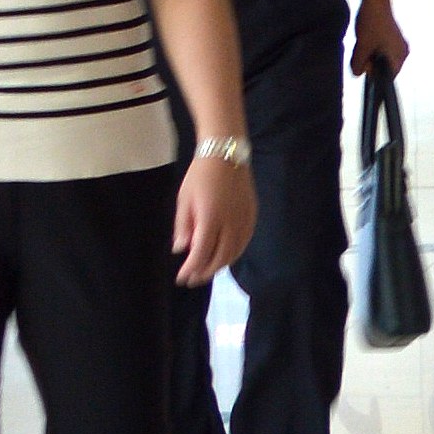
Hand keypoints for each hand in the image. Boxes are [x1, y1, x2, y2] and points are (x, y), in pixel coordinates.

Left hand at [173, 153, 256, 288]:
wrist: (225, 153)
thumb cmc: (200, 175)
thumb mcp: (184, 199)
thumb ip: (183, 226)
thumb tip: (181, 249)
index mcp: (210, 218)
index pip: (201, 253)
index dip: (191, 269)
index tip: (182, 278)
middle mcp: (230, 222)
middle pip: (220, 257)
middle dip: (205, 271)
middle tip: (193, 280)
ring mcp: (244, 219)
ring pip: (235, 251)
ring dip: (221, 265)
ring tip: (207, 270)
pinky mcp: (252, 214)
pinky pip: (245, 240)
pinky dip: (235, 253)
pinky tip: (226, 256)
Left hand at [353, 0, 413, 80]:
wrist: (375, 0)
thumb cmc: (372, 22)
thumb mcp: (362, 47)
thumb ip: (358, 64)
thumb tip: (357, 74)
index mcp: (399, 57)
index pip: (387, 77)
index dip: (374, 74)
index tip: (365, 63)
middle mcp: (403, 52)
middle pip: (383, 68)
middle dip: (370, 62)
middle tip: (362, 49)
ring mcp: (399, 44)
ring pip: (380, 58)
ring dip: (369, 54)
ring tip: (364, 41)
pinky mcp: (393, 38)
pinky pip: (381, 50)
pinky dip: (372, 47)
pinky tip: (367, 37)